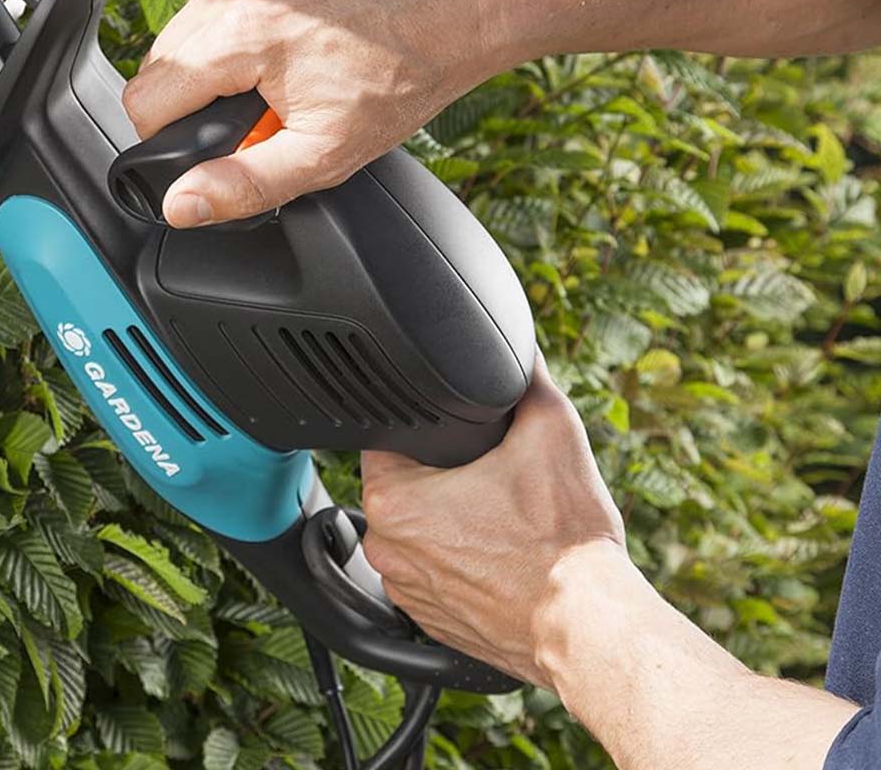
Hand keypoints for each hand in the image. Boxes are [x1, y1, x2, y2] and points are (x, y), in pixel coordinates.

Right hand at [121, 0, 513, 226]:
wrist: (457, 2)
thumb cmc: (403, 75)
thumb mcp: (323, 153)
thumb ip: (242, 183)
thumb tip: (180, 203)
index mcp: (237, 32)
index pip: (145, 97)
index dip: (172, 133)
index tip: (222, 138)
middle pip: (164, 58)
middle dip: (202, 92)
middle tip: (266, 106)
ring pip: (189, 21)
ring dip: (221, 52)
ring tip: (284, 66)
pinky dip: (244, 12)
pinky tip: (293, 28)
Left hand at [360, 354, 626, 687]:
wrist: (590, 625)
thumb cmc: (564, 540)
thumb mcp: (552, 428)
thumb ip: (528, 376)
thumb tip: (521, 347)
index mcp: (393, 499)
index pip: (384, 436)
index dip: (420, 422)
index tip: (452, 427)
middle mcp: (387, 549)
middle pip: (401, 484)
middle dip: (438, 471)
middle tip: (488, 470)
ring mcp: (406, 591)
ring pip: (416, 531)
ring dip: (446, 518)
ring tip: (497, 514)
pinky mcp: (430, 621)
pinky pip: (432, 572)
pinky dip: (458, 560)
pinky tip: (498, 553)